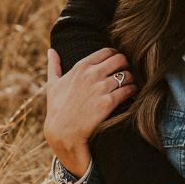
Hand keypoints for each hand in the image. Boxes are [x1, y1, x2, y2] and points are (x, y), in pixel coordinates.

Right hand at [44, 47, 136, 175]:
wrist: (62, 133)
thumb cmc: (57, 108)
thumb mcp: (53, 84)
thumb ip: (53, 65)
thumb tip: (51, 50)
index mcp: (81, 67)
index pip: (107, 51)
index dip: (115, 55)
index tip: (117, 62)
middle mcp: (91, 74)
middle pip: (120, 59)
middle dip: (126, 64)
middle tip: (126, 71)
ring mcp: (100, 88)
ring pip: (126, 74)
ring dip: (131, 78)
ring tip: (129, 83)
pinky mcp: (108, 102)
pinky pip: (128, 90)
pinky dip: (132, 90)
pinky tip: (131, 93)